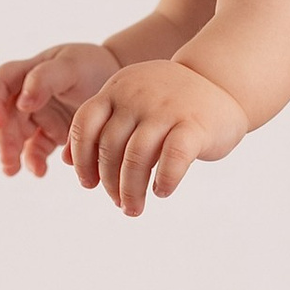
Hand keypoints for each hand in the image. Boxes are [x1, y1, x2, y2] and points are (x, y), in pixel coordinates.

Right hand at [0, 40, 119, 178]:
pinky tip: (39, 171)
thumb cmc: (93, 67)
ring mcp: (39, 115)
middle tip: (8, 158)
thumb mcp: (72, 66)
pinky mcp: (50, 133)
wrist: (121, 87)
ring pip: (17, 136)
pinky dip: (34, 161)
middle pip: (7, 115)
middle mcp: (28, 94)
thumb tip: (21, 103)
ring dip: (11, 153)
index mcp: (30, 70)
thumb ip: (45, 79)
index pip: (2, 82)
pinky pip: (36, 149)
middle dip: (4, 137)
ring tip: (12, 169)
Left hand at [68, 59, 248, 214]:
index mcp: (117, 89)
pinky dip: (164, 180)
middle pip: (110, 147)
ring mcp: (167, 108)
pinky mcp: (195, 124)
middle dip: (109, 182)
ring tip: (134, 208)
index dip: (82, 158)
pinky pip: (173, 158)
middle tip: (118, 203)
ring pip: (137, 157)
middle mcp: (138, 96)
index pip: (85, 124)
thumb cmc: (170, 102)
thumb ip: (101, 125)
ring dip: (131, 190)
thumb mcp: (130, 104)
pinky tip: (162, 191)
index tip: (89, 184)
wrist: (222, 81)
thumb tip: (66, 160)